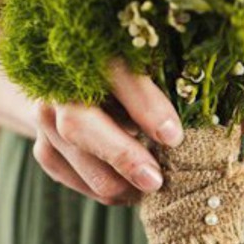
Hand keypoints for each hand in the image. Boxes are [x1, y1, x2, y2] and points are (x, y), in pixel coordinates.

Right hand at [33, 61, 182, 205]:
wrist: (72, 83)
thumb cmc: (131, 77)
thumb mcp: (150, 73)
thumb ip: (170, 88)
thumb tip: (199, 125)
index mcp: (94, 52)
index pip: (117, 76)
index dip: (146, 107)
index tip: (173, 136)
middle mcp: (59, 85)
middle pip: (79, 126)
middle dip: (122, 156)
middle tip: (156, 181)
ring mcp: (44, 119)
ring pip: (78, 160)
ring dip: (120, 183)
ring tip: (155, 185)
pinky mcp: (44, 149)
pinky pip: (76, 180)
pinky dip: (109, 190)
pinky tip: (133, 189)